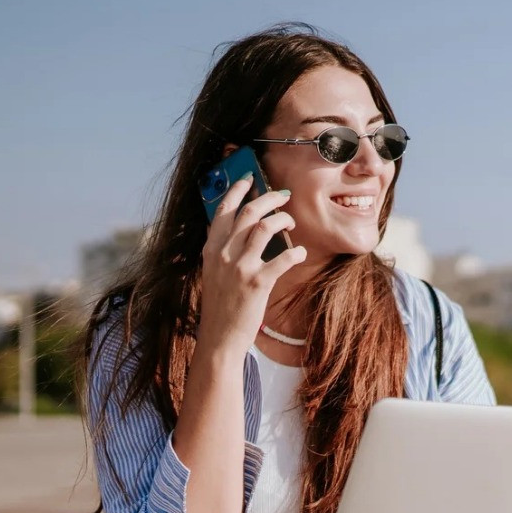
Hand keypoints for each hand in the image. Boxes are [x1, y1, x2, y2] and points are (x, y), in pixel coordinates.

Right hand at [197, 176, 306, 356]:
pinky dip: (296, 252)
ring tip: (291, 222)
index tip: (250, 177)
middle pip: (249, 211)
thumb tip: (235, 227)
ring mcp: (240, 267)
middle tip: (284, 196)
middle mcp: (223, 253)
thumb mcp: (213, 270)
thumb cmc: (221, 303)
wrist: (220, 336)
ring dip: (284, 219)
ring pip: (266, 227)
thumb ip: (221, 248)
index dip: (238, 189)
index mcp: (211, 248)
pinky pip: (283, 258)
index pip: (223, 209)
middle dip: (270, 198)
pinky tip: (300, 253)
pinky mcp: (257, 283)